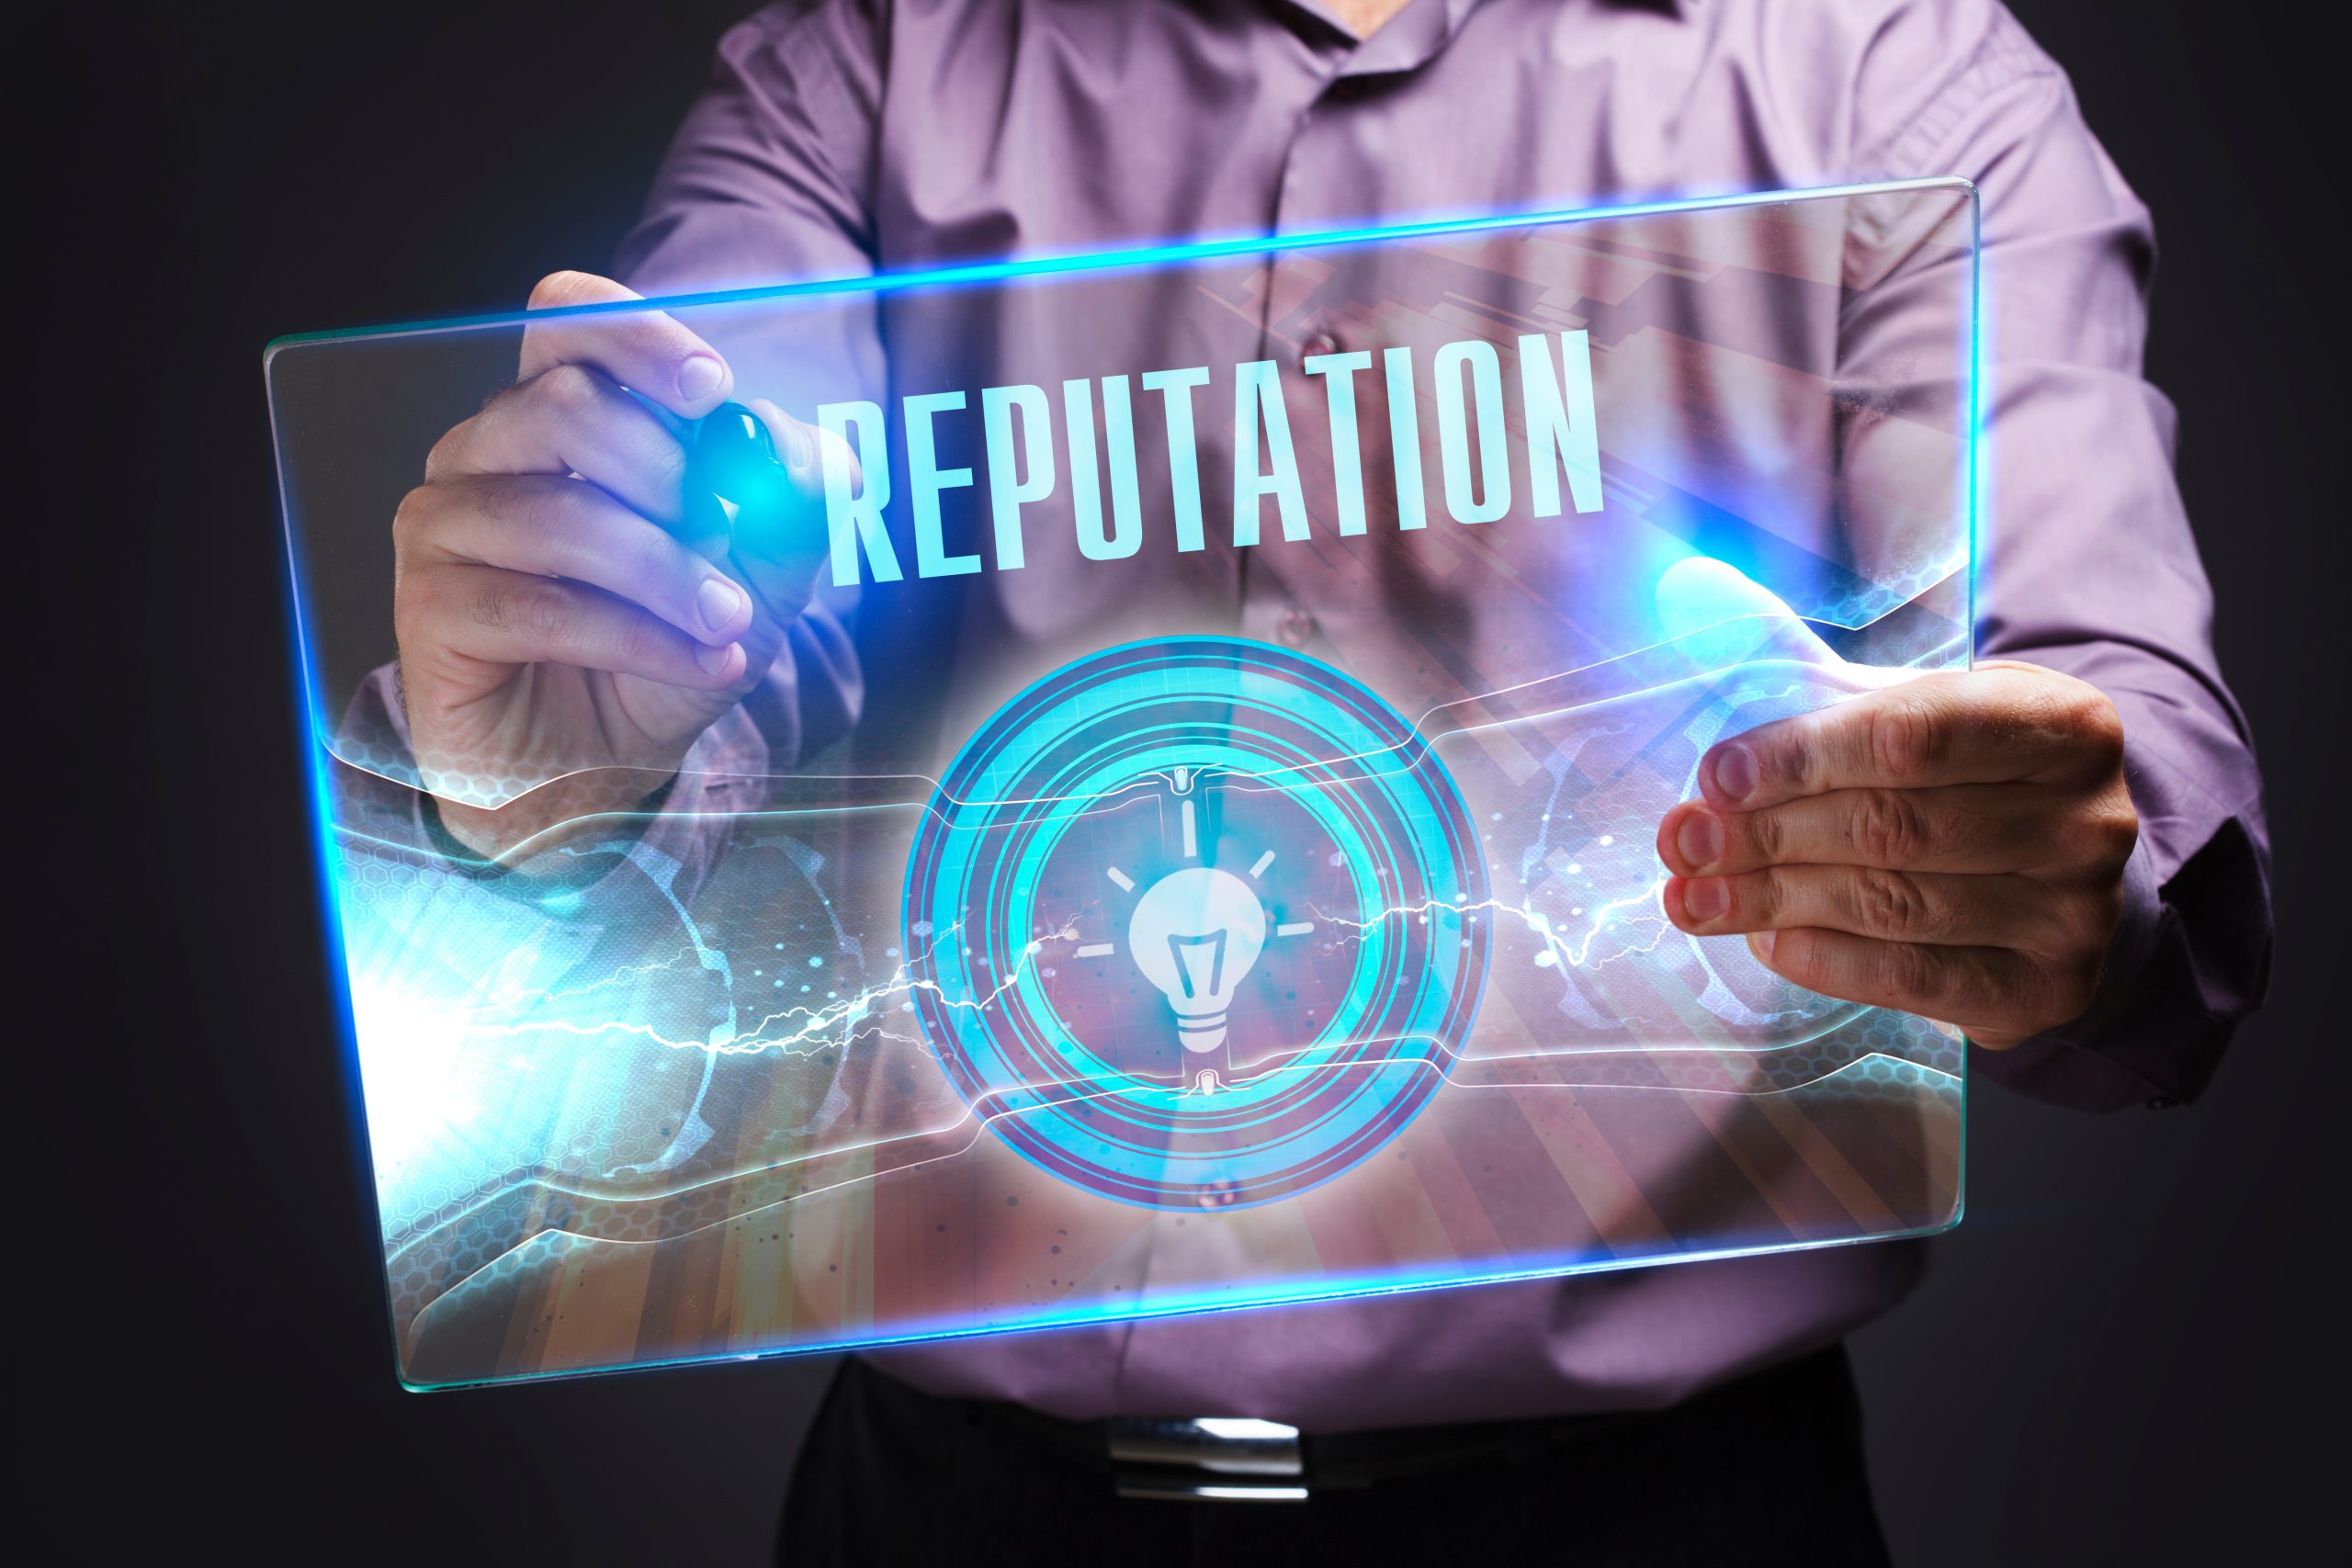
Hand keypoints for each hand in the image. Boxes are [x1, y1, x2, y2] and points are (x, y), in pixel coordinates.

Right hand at [392, 271, 829, 857]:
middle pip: (564, 405)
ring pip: (554, 513)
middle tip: (725, 534)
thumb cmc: (668, 642)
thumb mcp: (761, 570)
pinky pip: (534, 606)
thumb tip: (821, 460)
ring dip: (665, 573)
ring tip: (729, 623)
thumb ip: (795, 502)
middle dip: (668, 474)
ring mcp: (445, 523)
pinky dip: (635, 638)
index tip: (710, 389)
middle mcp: (488, 450)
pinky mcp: (429, 607)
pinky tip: (699, 664)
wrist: (607, 764)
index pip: (568, 318)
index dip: (636, 337)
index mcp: (561, 409)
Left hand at [1656, 661, 2138, 1048]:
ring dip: (1773, 901)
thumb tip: (1687, 588)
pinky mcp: (2049, 990)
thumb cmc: (1952, 777)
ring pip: (1895, 906)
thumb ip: (1797, 663)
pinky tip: (1763, 938)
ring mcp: (2077, 912)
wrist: (2046, 880)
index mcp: (2061, 720)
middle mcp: (2088, 817)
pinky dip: (1822, 960)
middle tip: (1683, 841)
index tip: (1714, 775)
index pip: (1911, 736)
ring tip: (1691, 896)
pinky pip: (1912, 978)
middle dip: (1769, 835)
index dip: (1801, 756)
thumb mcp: (1897, 708)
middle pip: (1894, 827)